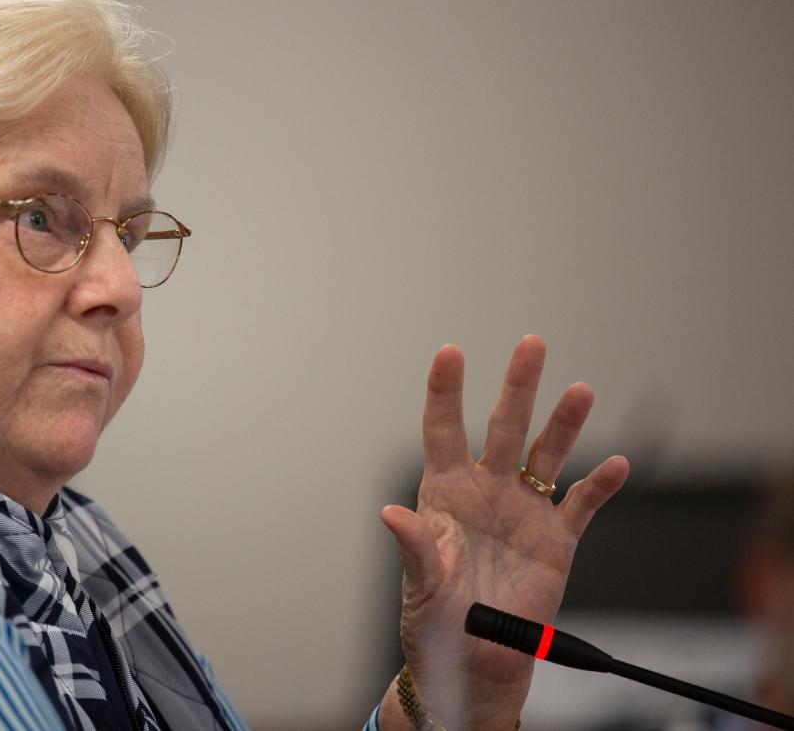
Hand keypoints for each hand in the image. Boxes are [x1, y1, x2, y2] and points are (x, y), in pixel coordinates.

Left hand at [380, 335, 628, 729]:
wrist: (473, 661)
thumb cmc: (435, 618)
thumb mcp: (419, 582)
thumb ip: (413, 546)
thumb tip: (391, 513)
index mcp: (445, 492)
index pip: (443, 430)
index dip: (445, 391)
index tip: (450, 352)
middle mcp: (486, 490)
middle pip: (503, 428)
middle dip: (517, 387)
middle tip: (531, 344)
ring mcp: (523, 511)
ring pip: (547, 455)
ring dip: (565, 424)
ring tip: (580, 390)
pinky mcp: (556, 541)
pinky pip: (581, 505)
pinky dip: (600, 485)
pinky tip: (614, 463)